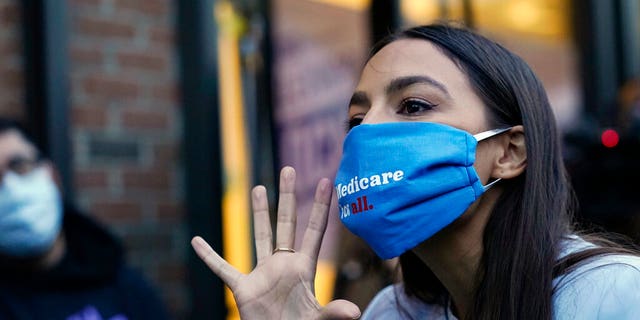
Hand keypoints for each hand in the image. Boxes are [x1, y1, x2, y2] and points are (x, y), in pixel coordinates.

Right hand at [191, 167, 360, 318]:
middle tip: (289, 169)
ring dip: (257, 213)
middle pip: (286, 223)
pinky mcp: (243, 288)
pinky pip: (223, 268)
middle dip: (287, 196)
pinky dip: (209, 256)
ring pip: (260, 236)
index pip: (315, 231)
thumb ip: (333, 313)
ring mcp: (262, 274)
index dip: (321, 207)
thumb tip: (355, 312)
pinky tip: (196, 241)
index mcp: (303, 268)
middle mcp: (283, 264)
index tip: (328, 182)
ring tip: (257, 187)